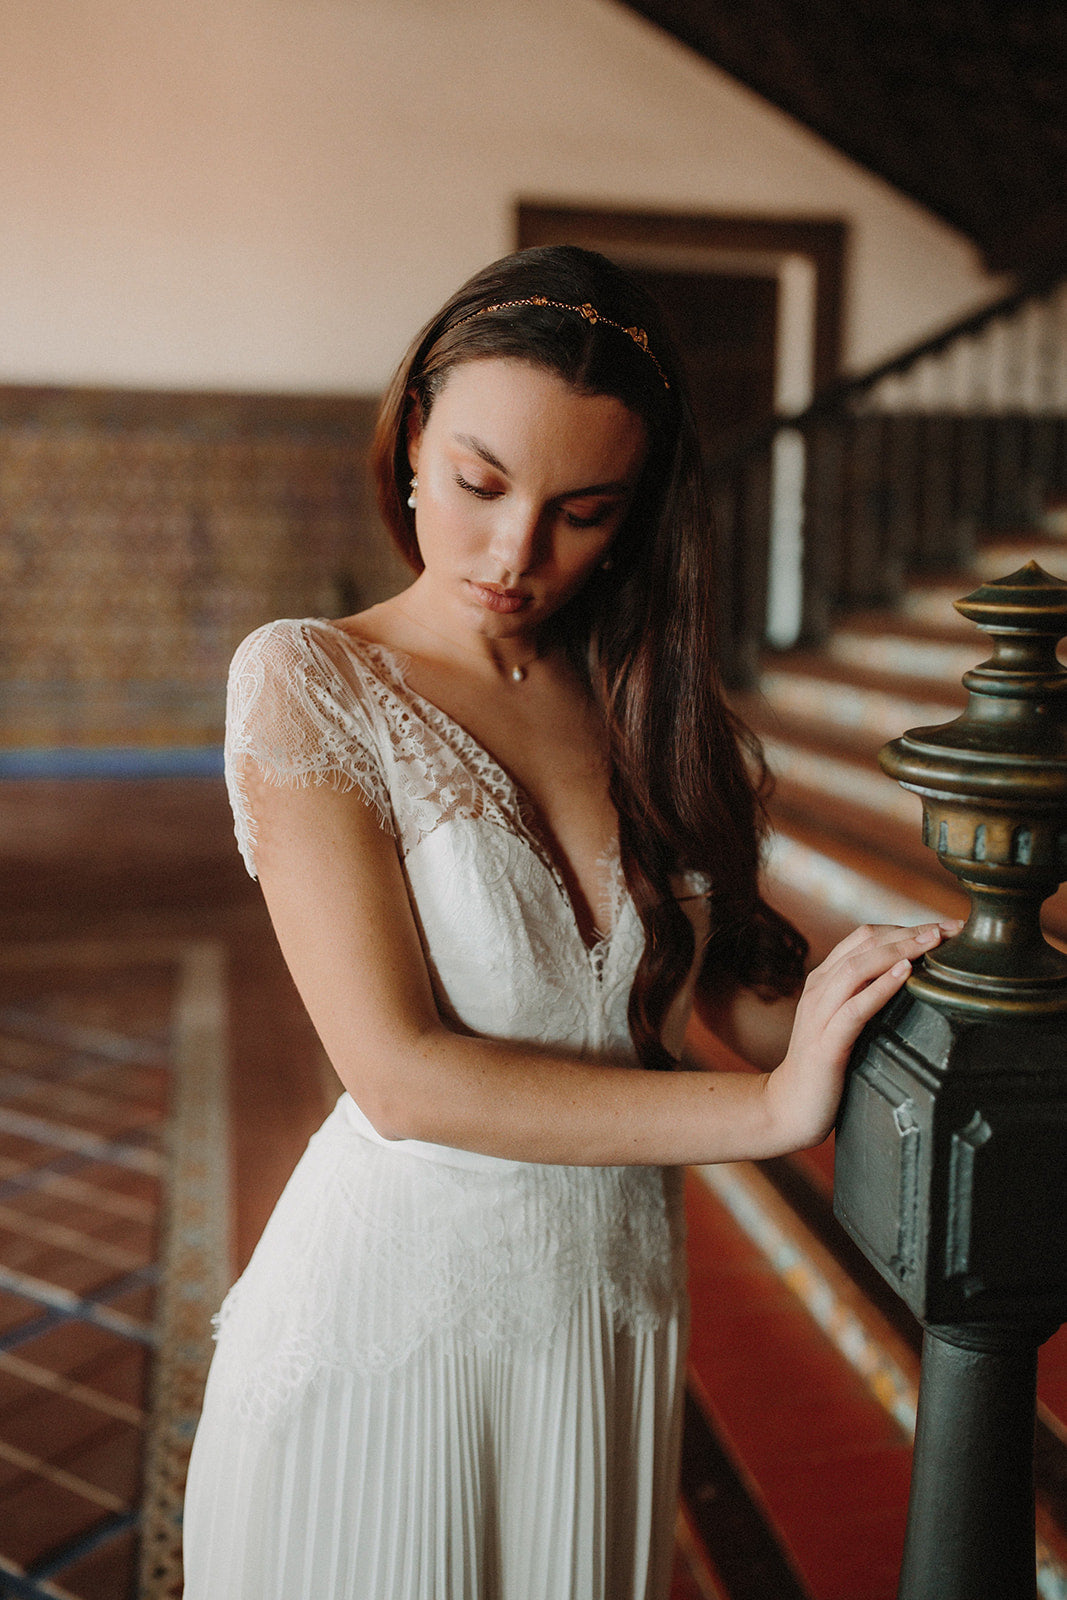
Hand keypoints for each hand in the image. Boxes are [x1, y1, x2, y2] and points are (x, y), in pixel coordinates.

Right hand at [764, 919, 962, 1150]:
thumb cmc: (825, 1068)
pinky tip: (905, 974)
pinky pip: (854, 1008)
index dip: (907, 927)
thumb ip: (867, 1000)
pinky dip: (881, 987)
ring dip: (900, 950)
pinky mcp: (826, 1044)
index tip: (946, 927)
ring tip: (933, 942)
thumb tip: (917, 985)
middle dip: (912, 932)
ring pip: (859, 967)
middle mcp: (820, 988)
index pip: (866, 937)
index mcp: (825, 980)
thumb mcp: (846, 1023)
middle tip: (951, 928)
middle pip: (866, 943)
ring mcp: (820, 1014)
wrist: (788, 1107)